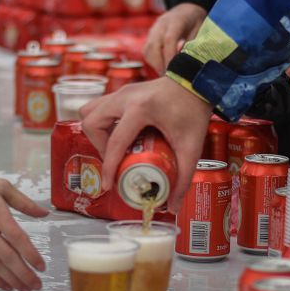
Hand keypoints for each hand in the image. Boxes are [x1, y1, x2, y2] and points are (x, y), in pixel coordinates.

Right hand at [0, 170, 48, 290]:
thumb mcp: (0, 186)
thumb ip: (23, 202)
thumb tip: (44, 213)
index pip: (17, 237)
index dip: (31, 254)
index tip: (41, 266)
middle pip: (7, 256)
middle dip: (24, 274)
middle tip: (37, 285)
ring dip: (11, 279)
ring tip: (25, 288)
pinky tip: (5, 285)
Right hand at [79, 77, 212, 211]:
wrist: (199, 83)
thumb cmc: (194, 112)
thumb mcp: (191, 147)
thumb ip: (183, 178)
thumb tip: (171, 206)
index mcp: (141, 109)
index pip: (116, 141)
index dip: (109, 167)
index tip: (108, 185)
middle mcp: (126, 97)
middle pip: (92, 122)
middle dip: (99, 146)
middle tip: (116, 160)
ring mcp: (122, 91)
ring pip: (90, 111)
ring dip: (97, 132)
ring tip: (115, 147)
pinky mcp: (123, 91)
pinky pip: (99, 106)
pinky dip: (102, 122)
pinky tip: (119, 135)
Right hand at [143, 3, 207, 73]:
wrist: (187, 10)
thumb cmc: (196, 22)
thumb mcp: (200, 31)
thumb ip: (192, 44)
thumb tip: (185, 61)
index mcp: (176, 20)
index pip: (169, 39)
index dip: (170, 57)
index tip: (174, 71)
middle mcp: (161, 24)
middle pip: (154, 46)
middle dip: (161, 64)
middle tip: (169, 77)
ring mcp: (153, 30)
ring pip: (148, 50)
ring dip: (156, 64)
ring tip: (166, 74)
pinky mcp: (149, 36)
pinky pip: (147, 51)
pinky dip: (153, 62)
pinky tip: (162, 67)